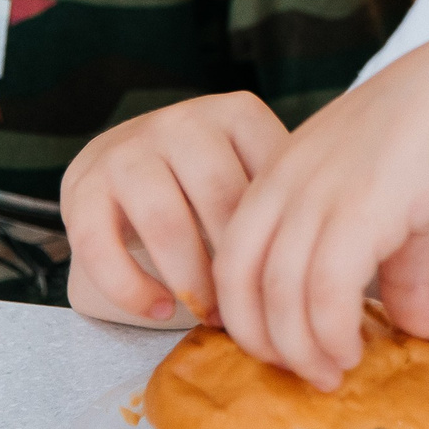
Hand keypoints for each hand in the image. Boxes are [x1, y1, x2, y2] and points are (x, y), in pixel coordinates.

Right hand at [62, 92, 285, 324]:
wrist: (125, 163)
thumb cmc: (209, 181)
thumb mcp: (253, 170)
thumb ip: (289, 199)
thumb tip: (346, 272)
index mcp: (236, 113)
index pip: (272, 177)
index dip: (283, 237)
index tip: (290, 279)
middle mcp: (181, 121)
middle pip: (220, 199)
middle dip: (239, 264)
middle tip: (252, 308)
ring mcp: (127, 150)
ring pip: (166, 222)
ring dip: (191, 280)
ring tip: (209, 314)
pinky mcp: (82, 186)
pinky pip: (102, 247)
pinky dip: (132, 289)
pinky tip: (160, 309)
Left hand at [214, 18, 428, 388]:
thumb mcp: (403, 205)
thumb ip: (398, 269)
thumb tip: (414, 329)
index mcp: (281, 171)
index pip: (232, 255)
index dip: (248, 311)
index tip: (281, 347)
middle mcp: (286, 181)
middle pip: (237, 282)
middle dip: (263, 341)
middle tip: (300, 374)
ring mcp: (318, 193)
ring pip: (278, 296)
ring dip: (301, 349)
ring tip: (332, 373)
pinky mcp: (359, 208)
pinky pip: (325, 292)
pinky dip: (332, 333)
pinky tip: (354, 352)